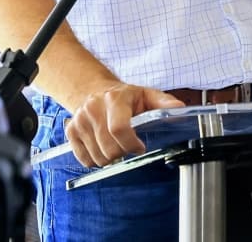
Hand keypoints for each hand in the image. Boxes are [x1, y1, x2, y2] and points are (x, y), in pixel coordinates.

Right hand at [64, 83, 184, 167]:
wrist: (96, 91)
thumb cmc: (125, 97)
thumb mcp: (147, 95)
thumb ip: (164, 102)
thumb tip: (180, 108)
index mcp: (114, 98)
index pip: (119, 128)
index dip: (131, 143)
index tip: (139, 146)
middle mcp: (93, 108)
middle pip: (109, 147)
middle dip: (123, 153)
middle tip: (129, 146)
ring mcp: (80, 120)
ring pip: (97, 157)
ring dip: (110, 158)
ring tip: (117, 145)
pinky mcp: (71, 131)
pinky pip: (84, 159)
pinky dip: (96, 160)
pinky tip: (103, 148)